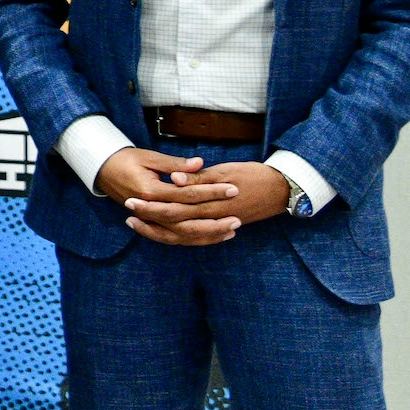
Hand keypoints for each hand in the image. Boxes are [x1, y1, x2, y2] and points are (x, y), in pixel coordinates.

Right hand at [95, 147, 238, 245]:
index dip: (211, 192)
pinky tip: (213, 236)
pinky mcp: (150, 223)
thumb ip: (175, 164)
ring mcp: (149, 219)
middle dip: (214, 219)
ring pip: (182, 235)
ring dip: (207, 234)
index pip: (187, 195)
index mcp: (149, 192)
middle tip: (238, 216)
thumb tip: (200, 163)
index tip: (232, 188)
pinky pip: (174, 237)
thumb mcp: (149, 157)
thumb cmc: (126, 160)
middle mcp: (150, 210)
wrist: (102, 170)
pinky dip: (194, 238)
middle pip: (187, 221)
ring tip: (231, 230)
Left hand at [122, 160, 287, 245]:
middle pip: (174, 223)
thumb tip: (175, 179)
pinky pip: (196, 238)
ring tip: (137, 223)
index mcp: (211, 202)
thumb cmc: (253, 175)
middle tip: (127, 210)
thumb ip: (199, 178)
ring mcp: (217, 225)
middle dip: (149, 218)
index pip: (175, 207)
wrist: (282, 189)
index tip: (131, 199)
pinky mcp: (221, 227)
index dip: (152, 205)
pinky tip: (162, 231)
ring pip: (183, 235)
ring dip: (159, 230)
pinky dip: (178, 237)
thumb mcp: (226, 170)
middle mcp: (212, 218)